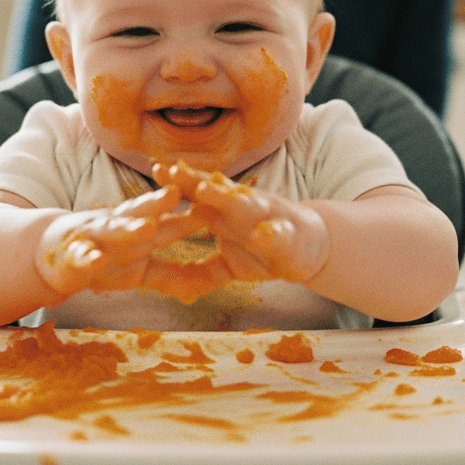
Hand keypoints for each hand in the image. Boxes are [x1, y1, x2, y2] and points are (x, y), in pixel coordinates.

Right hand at [35, 185, 206, 298]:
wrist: (56, 258)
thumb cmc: (105, 258)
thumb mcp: (141, 270)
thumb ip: (170, 276)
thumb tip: (204, 287)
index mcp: (137, 227)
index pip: (166, 218)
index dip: (187, 212)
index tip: (211, 203)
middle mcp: (118, 226)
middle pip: (140, 212)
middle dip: (158, 203)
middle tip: (177, 193)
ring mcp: (95, 238)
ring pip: (112, 230)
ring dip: (128, 228)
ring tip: (146, 227)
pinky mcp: (74, 255)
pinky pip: (82, 255)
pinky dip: (89, 257)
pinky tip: (97, 259)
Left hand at [152, 161, 330, 284]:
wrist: (309, 248)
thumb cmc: (264, 249)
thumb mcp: (229, 266)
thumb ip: (204, 274)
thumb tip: (178, 293)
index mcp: (224, 211)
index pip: (197, 192)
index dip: (177, 183)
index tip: (155, 171)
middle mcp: (242, 206)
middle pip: (215, 190)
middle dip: (193, 181)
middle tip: (172, 172)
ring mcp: (264, 217)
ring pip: (243, 203)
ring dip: (225, 197)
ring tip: (206, 190)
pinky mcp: (286, 235)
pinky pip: (276, 234)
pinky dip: (268, 235)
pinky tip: (259, 237)